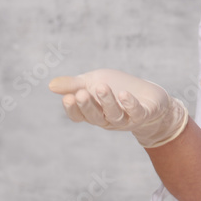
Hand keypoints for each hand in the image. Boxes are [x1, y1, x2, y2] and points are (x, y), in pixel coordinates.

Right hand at [49, 69, 188, 148]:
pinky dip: (130, 104)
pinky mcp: (143, 114)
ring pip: (114, 114)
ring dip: (107, 101)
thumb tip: (50, 85)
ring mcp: (126, 119)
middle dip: (88, 106)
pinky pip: (136, 112)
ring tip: (101, 87)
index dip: (73, 109)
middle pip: (95, 117)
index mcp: (94, 112)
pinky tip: (125, 95)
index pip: (79, 116)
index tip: (68, 97)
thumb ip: (74, 84)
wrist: (150, 98)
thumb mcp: (94, 82)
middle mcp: (108, 119)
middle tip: (81, 93)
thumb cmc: (118, 88)